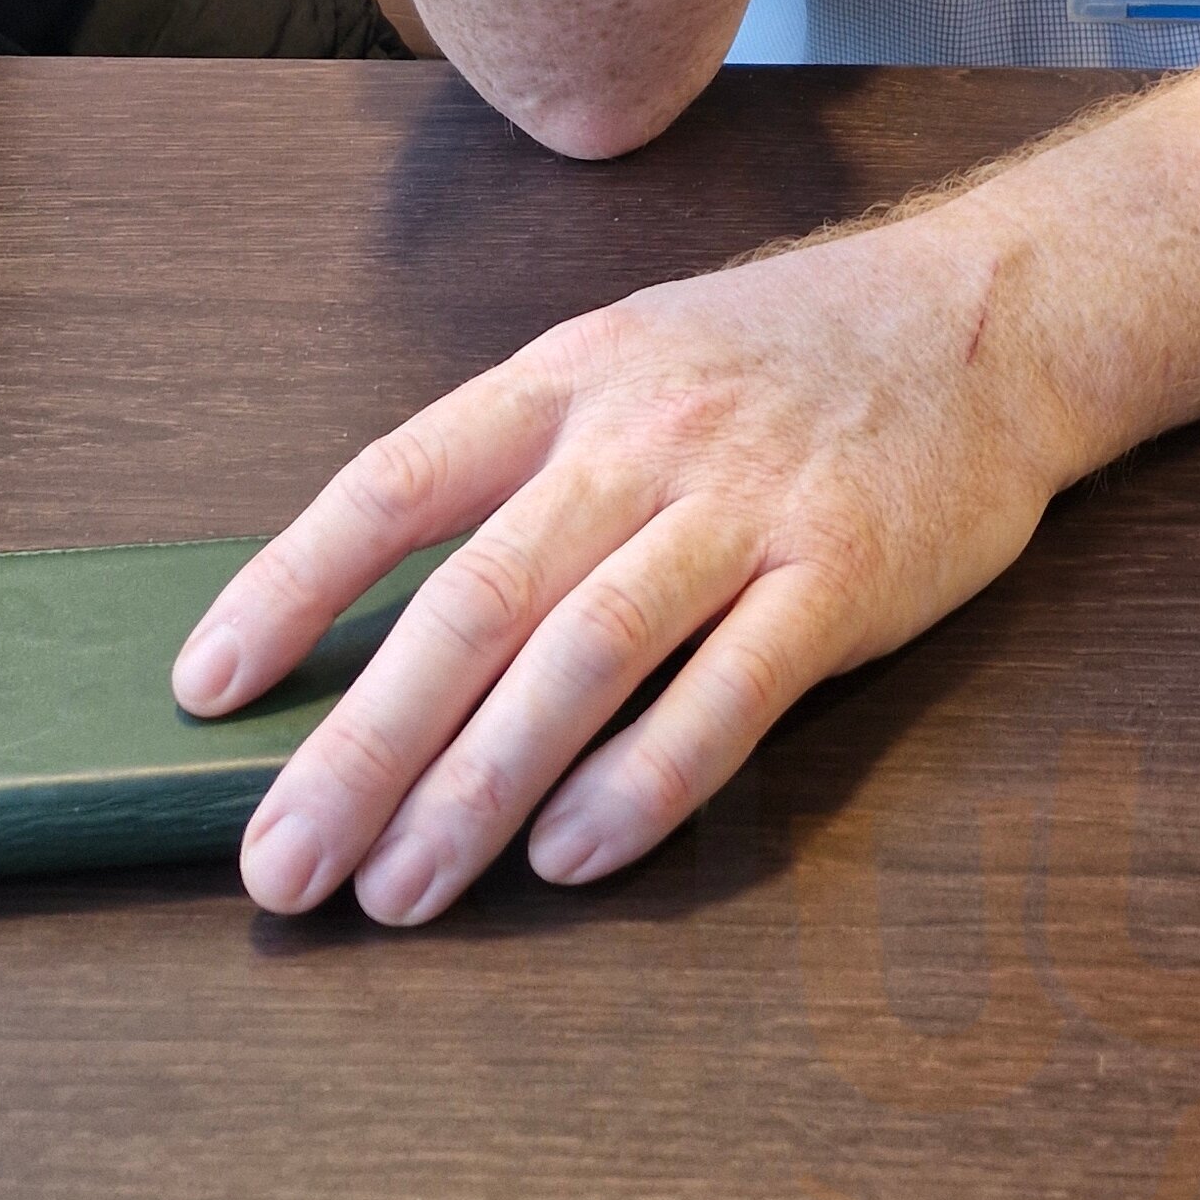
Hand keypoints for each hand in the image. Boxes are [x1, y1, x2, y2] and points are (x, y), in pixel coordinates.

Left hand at [173, 207, 1074, 924]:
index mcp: (572, 376)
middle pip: (476, 597)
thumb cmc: (793, 351)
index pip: (397, 481)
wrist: (995, 309)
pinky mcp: (843, 570)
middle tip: (280, 863)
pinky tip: (567, 857)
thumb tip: (381, 617)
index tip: (204, 689)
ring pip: (585, 654)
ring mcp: (747, 502)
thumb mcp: (639, 355)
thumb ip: (528, 463)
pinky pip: (728, 691)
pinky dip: (640, 783)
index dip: (290, 585)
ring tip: (397, 890)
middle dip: (362, 742)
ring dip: (478, 786)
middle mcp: (645, 434)